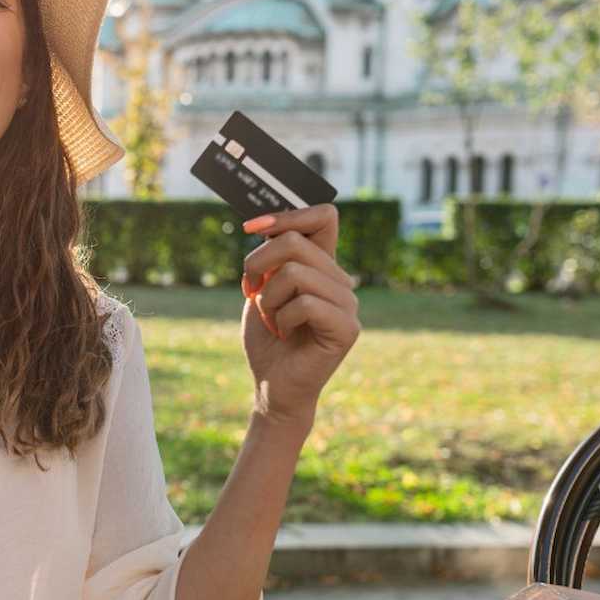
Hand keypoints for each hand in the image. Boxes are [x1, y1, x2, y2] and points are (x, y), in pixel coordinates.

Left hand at [239, 205, 360, 426]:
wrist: (273, 385)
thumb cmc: (268, 337)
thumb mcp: (262, 287)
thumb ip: (271, 257)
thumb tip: (264, 224)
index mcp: (322, 265)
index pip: (323, 217)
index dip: (287, 214)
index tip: (250, 227)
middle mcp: (340, 279)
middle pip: (294, 243)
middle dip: (257, 265)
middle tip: (251, 292)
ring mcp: (348, 303)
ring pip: (294, 273)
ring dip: (268, 298)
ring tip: (272, 319)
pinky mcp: (347, 328)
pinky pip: (305, 303)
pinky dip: (282, 318)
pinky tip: (285, 333)